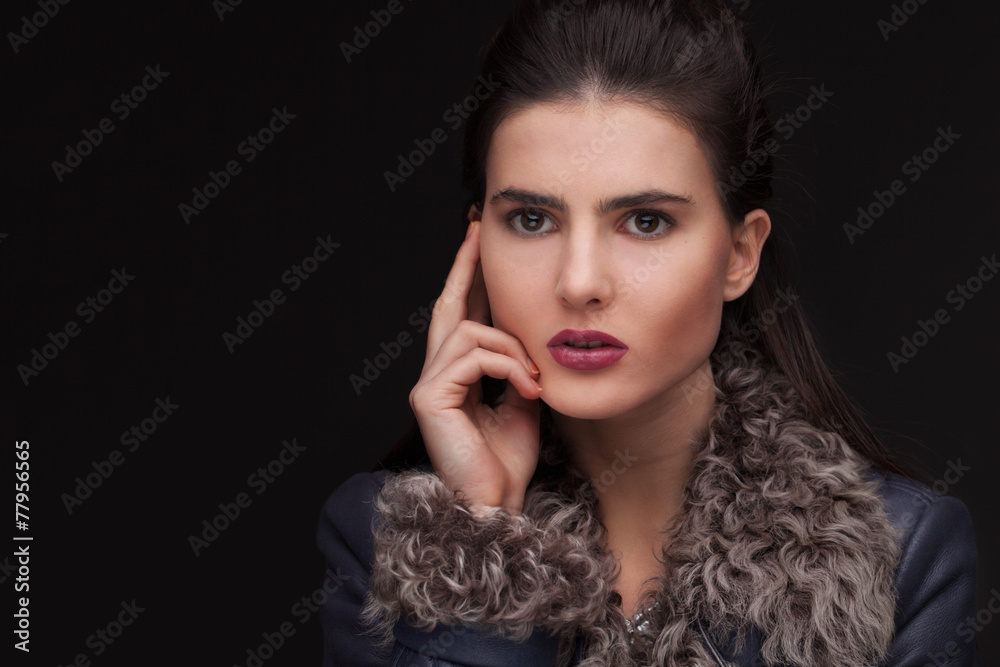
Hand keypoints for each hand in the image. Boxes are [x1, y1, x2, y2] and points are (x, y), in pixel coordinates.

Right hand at [408, 221, 542, 515]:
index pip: (460, 316)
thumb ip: (518, 368)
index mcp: (457, 375)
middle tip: (478, 229)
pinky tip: (528, 388)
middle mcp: (435, 374)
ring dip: (512, 347)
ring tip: (533, 378)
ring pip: (469, 330)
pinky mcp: (429, 396)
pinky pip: (473, 356)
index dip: (468, 278)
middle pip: (447, 306)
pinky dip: (507, 366)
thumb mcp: (522, 404)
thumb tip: (528, 338)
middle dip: (465, 265)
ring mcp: (428, 384)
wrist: (497, 503)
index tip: (480, 242)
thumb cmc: (507, 461)